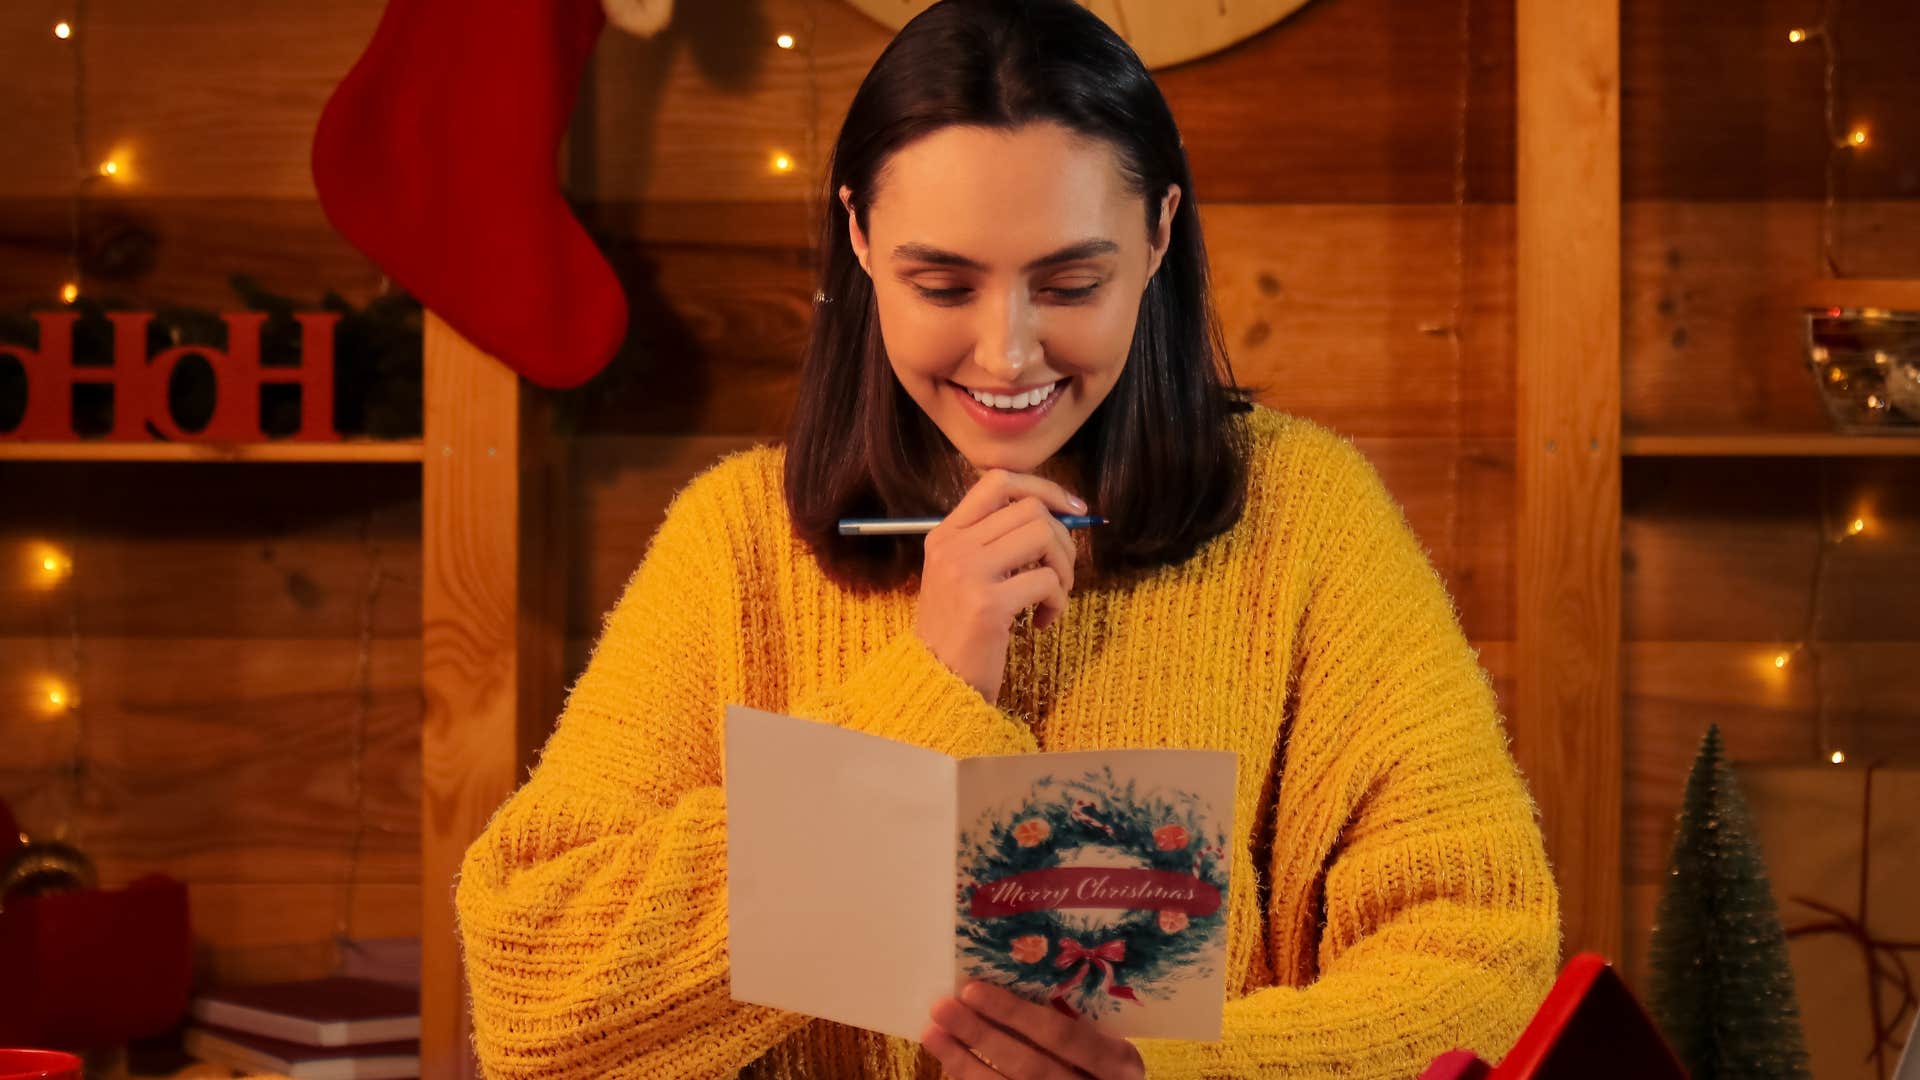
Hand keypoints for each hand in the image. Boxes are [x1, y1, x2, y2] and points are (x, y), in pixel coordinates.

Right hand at [915, 470, 1084, 702]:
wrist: (936, 682)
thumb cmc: (958, 631)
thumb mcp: (960, 576)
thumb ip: (993, 542)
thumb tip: (1058, 515)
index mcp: (944, 534)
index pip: (998, 481)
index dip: (1043, 488)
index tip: (1071, 509)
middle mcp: (953, 547)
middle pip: (1031, 509)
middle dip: (1063, 539)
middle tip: (1060, 573)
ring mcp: (968, 573)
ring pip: (1044, 536)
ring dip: (1064, 567)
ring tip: (1053, 595)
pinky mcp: (989, 604)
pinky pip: (1048, 581)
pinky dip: (1058, 602)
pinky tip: (1041, 622)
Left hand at [922, 981, 1145, 1078]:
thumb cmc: (1105, 1062)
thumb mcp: (1107, 1043)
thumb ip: (1074, 1019)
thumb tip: (1005, 981)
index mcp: (1117, 1062)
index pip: (1061, 1036)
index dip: (1014, 1013)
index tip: (971, 989)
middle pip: (1029, 1066)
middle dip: (981, 1036)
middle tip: (943, 1007)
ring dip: (964, 1063)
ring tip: (933, 1033)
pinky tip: (951, 1062)